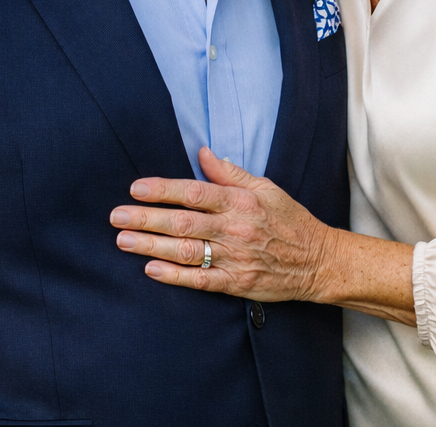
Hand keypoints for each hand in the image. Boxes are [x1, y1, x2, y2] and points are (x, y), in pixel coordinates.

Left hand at [110, 147, 336, 302]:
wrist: (318, 261)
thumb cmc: (290, 220)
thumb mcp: (265, 188)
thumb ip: (231, 173)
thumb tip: (203, 153)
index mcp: (241, 201)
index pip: (194, 192)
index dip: (163, 190)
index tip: (136, 189)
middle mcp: (235, 228)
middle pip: (183, 223)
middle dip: (146, 219)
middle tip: (116, 217)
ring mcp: (235, 257)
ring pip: (187, 251)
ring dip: (152, 246)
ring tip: (124, 241)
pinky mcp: (237, 283)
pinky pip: (201, 280)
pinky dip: (175, 276)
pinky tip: (151, 270)